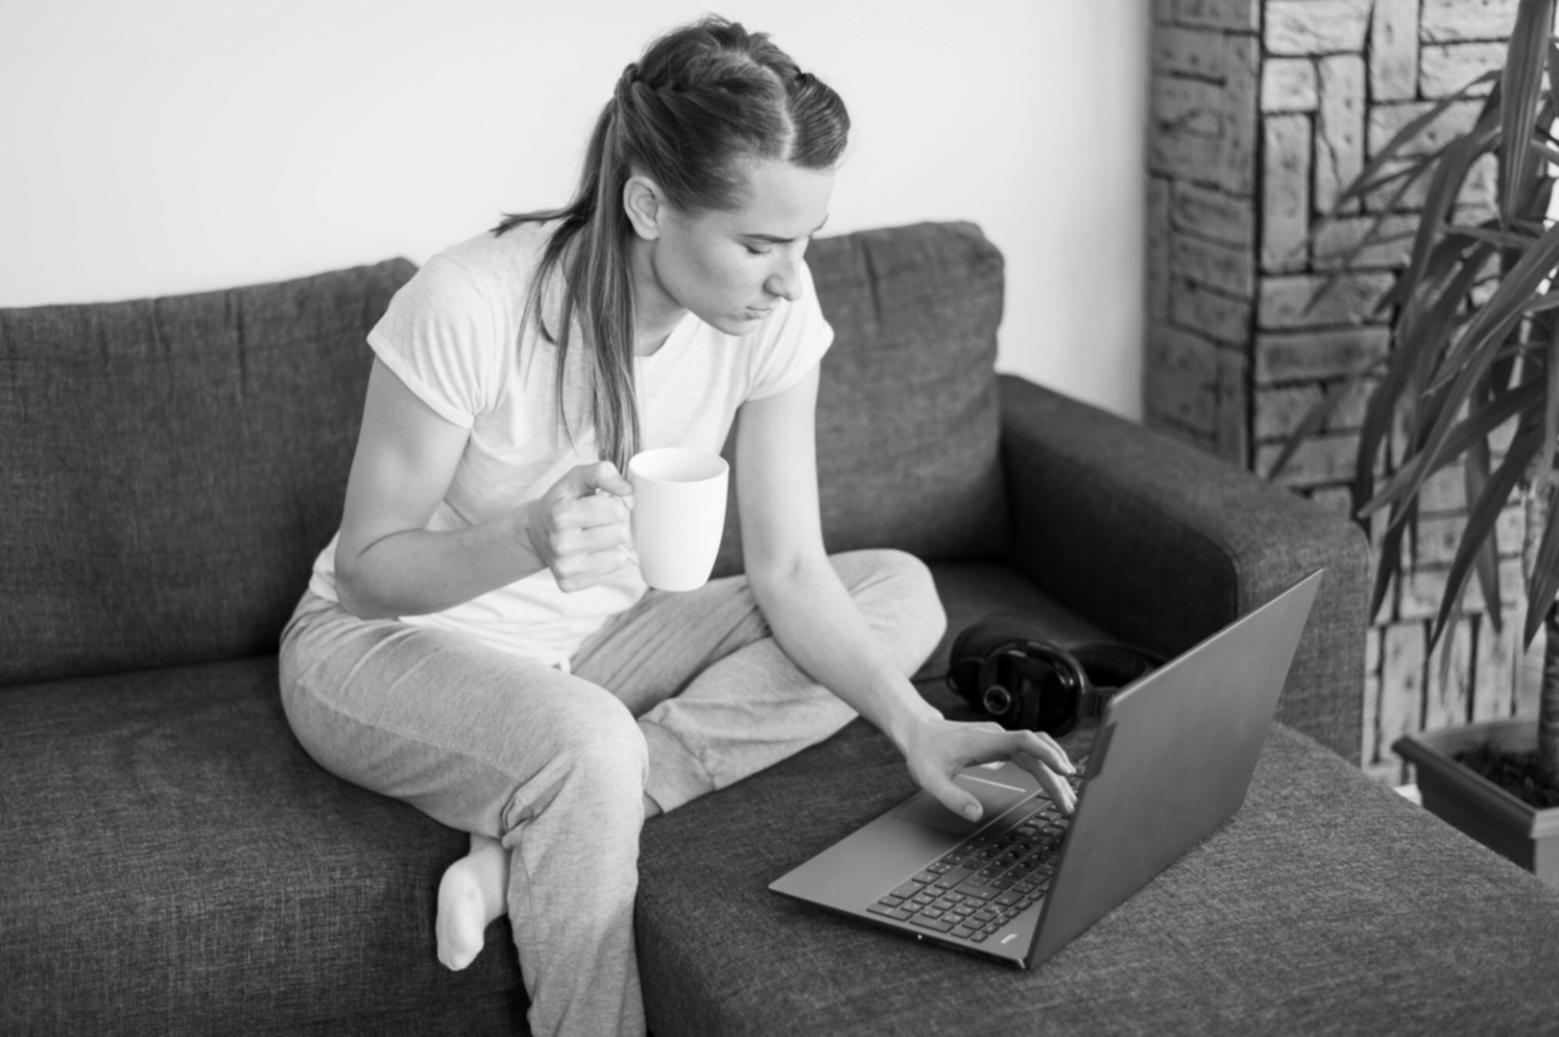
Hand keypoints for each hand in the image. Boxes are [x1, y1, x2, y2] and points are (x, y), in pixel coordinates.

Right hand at [524, 461, 633, 591]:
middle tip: (598, 522)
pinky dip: (606, 561)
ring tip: (595, 537)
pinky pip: (609, 572)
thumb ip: (602, 473)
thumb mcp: (577, 478)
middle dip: (615, 525)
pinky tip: (590, 553)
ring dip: (613, 544)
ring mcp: (564, 568)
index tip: (600, 504)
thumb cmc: (562, 502)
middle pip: (620, 534)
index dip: (613, 504)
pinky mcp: (569, 584)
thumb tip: (628, 490)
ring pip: (619, 557)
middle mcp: (560, 544)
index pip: (615, 510)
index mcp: (561, 515)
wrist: (536, 532)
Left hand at [899, 716, 1076, 820]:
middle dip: (1056, 778)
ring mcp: (1001, 739)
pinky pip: (1030, 753)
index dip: (1047, 753)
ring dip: (1055, 772)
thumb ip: (952, 797)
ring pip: (1037, 752)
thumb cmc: (924, 753)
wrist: (918, 731)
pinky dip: (1046, 766)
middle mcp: (997, 736)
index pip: (1025, 741)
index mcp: (985, 741)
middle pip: (1037, 752)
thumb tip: (975, 815)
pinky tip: (1054, 781)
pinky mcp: (1001, 744)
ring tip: (1068, 797)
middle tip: (1069, 805)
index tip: (1065, 771)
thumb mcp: (930, 779)